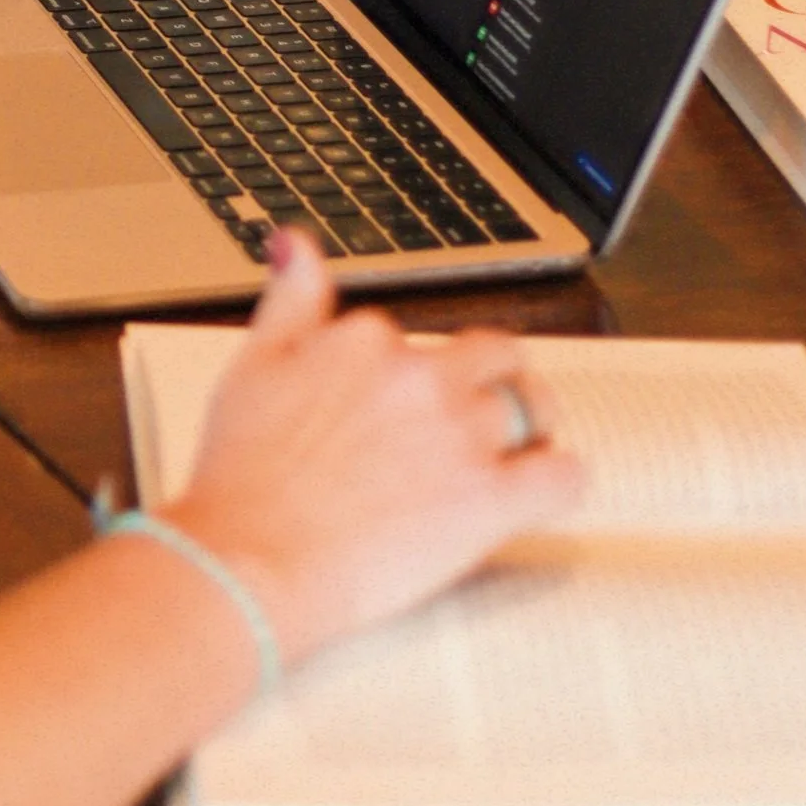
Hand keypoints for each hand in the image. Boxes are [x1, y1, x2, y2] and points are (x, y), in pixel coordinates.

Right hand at [170, 235, 583, 674]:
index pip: (419, 338)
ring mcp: (460, 436)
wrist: (247, 562)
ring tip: (511, 457)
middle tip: (473, 424)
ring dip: (529, 428)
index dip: (418, 375)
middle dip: (493, 384)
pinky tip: (537, 493)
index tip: (405, 408)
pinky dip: (559, 482)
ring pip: (534, 408)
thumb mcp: (251, 367)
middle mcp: (420, 376)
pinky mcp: (490, 500)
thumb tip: (297, 243)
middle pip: (496, 357)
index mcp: (366, 341)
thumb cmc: (241, 479)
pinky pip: (563, 475)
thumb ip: (289, 300)